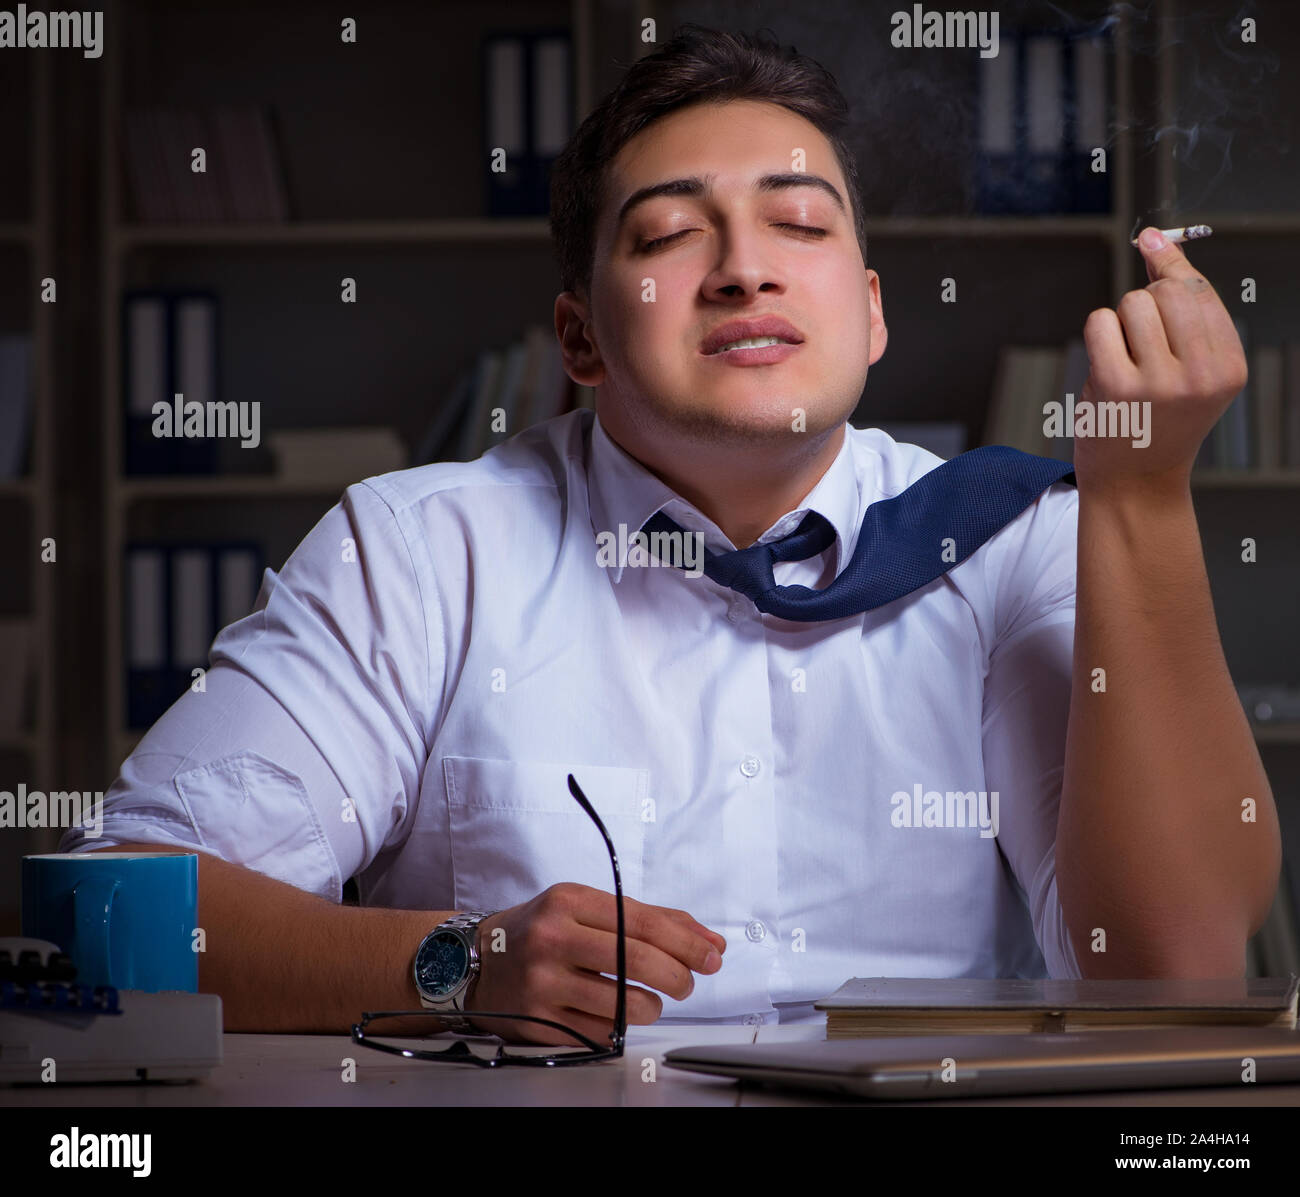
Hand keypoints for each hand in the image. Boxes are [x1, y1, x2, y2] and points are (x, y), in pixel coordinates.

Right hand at [465, 883, 726, 1045]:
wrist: (471, 962)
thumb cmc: (540, 930)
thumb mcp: (587, 907)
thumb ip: (651, 920)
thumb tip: (711, 943)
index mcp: (568, 901)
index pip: (644, 922)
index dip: (687, 943)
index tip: (712, 957)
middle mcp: (552, 938)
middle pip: (639, 962)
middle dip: (679, 977)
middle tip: (687, 983)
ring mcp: (542, 983)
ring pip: (626, 1005)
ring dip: (652, 1007)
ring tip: (647, 998)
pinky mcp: (538, 1022)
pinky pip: (602, 1032)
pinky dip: (620, 1025)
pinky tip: (614, 1012)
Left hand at [1074, 226, 1247, 491]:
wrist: (1134, 480)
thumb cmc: (1159, 416)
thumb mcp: (1192, 366)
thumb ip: (1183, 303)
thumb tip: (1153, 235)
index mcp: (1228, 367)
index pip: (1201, 290)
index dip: (1171, 270)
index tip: (1154, 257)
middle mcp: (1199, 374)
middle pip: (1166, 290)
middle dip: (1146, 301)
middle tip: (1143, 341)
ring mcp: (1157, 381)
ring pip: (1132, 303)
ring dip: (1121, 322)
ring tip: (1128, 360)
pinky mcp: (1115, 385)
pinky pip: (1100, 322)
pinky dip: (1098, 334)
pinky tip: (1105, 364)